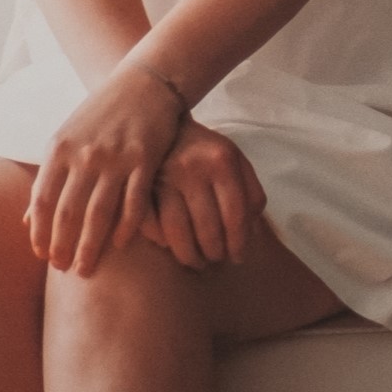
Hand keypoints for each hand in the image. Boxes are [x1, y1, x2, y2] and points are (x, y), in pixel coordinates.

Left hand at [28, 60, 185, 275]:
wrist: (143, 83)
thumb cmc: (101, 114)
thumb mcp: (66, 138)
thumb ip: (49, 177)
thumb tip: (27, 220)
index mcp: (59, 150)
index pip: (42, 202)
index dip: (40, 234)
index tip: (42, 256)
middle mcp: (84, 155)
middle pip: (67, 214)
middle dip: (63, 247)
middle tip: (63, 270)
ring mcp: (115, 158)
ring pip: (98, 214)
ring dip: (90, 246)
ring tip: (86, 269)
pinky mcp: (144, 160)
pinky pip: (133, 202)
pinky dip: (125, 227)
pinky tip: (119, 245)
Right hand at [146, 120, 267, 269]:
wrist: (169, 128)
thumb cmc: (208, 152)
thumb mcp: (236, 162)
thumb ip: (250, 192)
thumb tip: (251, 233)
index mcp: (223, 161)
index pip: (236, 214)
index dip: (239, 242)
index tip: (239, 258)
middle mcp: (193, 168)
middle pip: (207, 227)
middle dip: (215, 253)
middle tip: (217, 262)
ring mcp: (164, 177)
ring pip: (177, 231)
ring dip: (189, 255)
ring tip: (197, 263)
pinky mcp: (141, 186)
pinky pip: (150, 224)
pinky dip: (160, 241)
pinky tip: (169, 247)